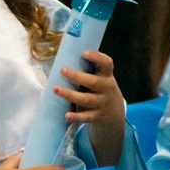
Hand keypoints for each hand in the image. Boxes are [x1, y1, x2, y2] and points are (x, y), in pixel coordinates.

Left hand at [55, 50, 124, 166]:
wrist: (114, 114)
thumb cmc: (99, 89)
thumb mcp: (100, 78)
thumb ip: (88, 70)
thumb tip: (63, 54)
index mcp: (106, 76)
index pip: (107, 64)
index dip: (97, 57)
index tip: (83, 52)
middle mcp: (106, 89)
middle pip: (93, 82)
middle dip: (77, 76)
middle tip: (62, 70)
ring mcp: (101, 103)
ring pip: (86, 99)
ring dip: (70, 94)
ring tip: (55, 89)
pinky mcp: (96, 116)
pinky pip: (86, 117)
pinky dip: (76, 116)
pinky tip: (67, 115)